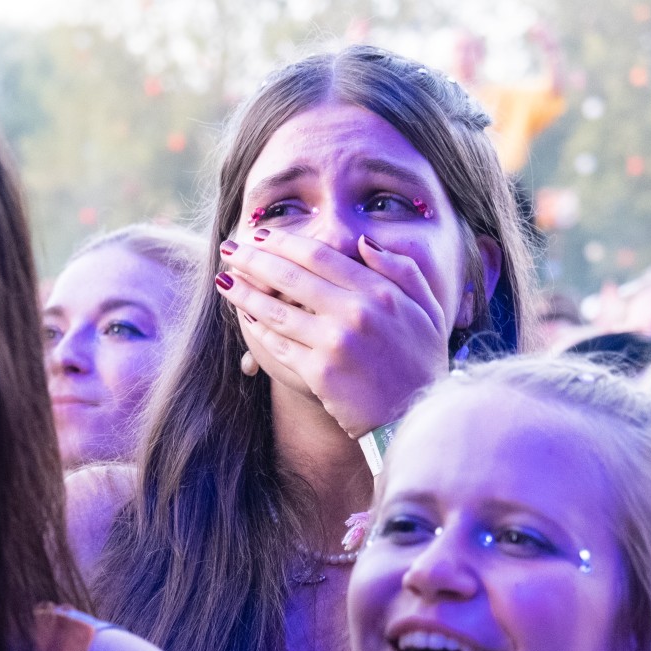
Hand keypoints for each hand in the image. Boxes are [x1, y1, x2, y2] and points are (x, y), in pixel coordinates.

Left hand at [217, 228, 449, 437]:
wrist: (416, 415)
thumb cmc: (421, 361)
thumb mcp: (427, 308)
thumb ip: (401, 269)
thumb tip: (362, 243)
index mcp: (379, 292)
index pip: (320, 256)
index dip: (283, 243)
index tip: (260, 235)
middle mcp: (355, 313)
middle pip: (290, 277)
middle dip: (253, 259)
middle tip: (229, 249)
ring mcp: (334, 344)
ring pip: (276, 311)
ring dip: (244, 293)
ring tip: (224, 281)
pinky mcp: (319, 374)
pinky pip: (278, 345)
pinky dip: (257, 330)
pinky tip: (243, 317)